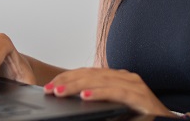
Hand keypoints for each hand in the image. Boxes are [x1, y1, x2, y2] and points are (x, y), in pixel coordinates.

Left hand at [43, 67, 169, 115]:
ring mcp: (134, 84)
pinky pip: (117, 92)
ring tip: (60, 91)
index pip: (87, 73)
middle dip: (67, 80)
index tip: (49, 85)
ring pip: (100, 81)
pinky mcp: (140, 96)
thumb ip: (98, 103)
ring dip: (77, 85)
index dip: (67, 77)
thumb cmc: (141, 118)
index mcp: (117, 78)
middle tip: (48, 88)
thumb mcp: (114, 109)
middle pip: (90, 74)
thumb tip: (74, 101)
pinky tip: (84, 96)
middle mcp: (126, 77)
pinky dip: (99, 93)